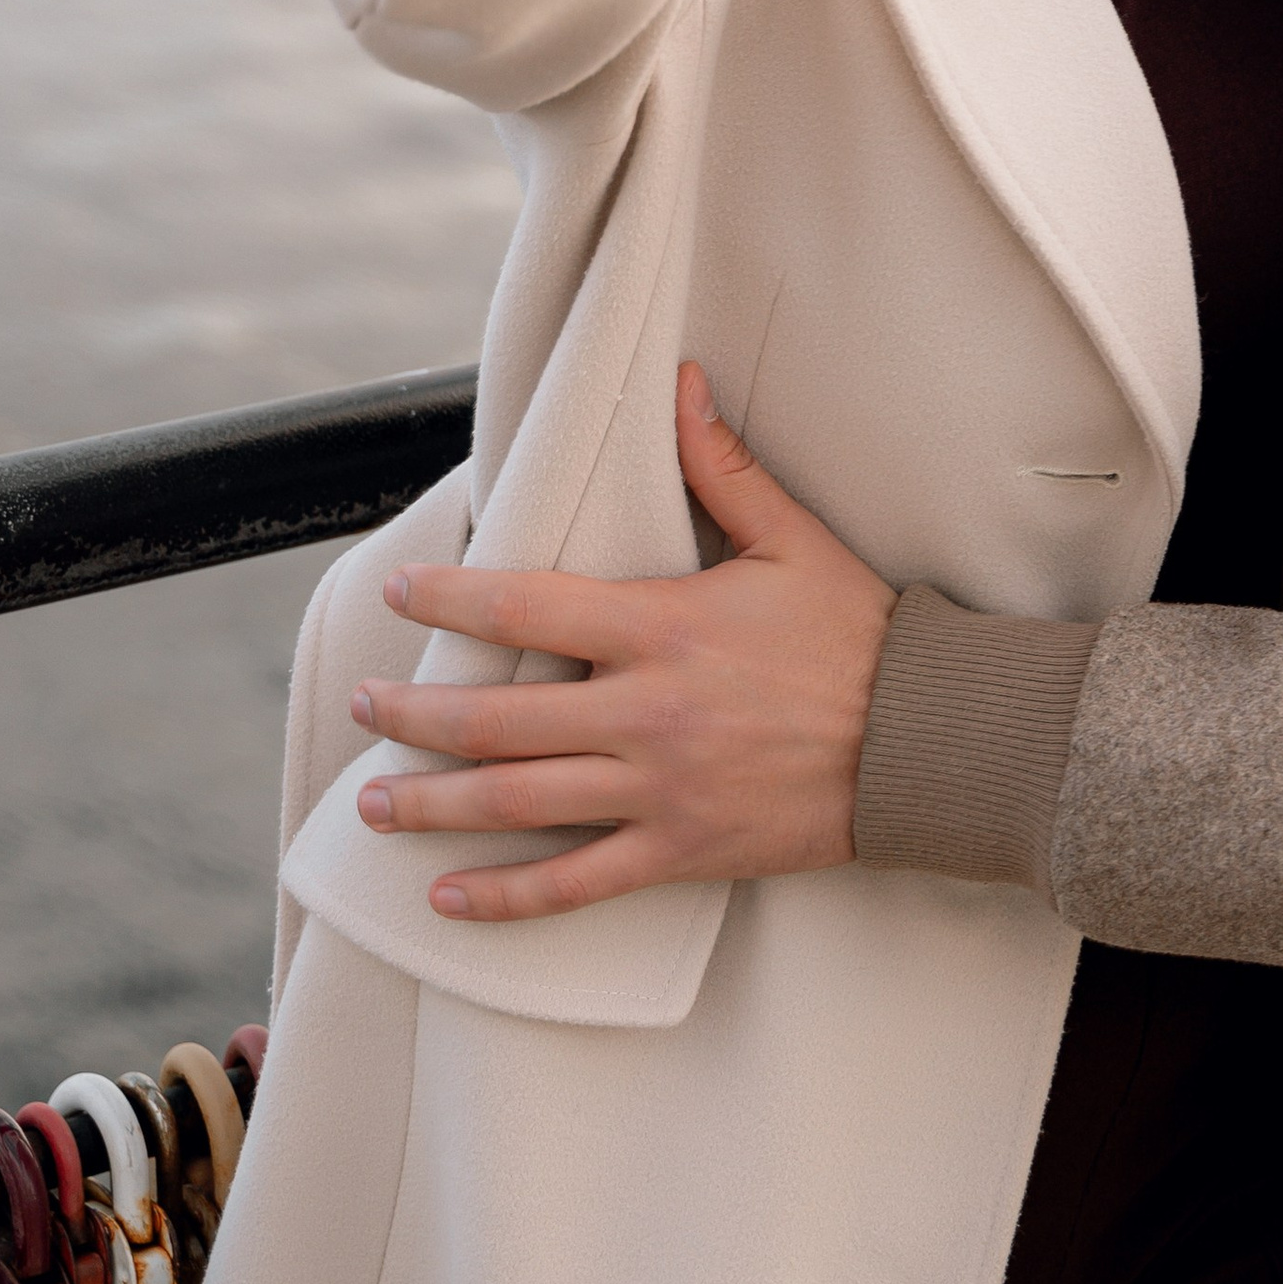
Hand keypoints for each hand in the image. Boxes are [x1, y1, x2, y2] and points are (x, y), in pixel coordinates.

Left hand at [351, 367, 896, 922]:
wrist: (920, 740)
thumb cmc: (857, 633)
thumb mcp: (792, 537)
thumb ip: (723, 468)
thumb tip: (683, 385)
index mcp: (663, 627)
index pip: (527, 609)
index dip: (451, 601)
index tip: (401, 592)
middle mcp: (644, 712)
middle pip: (497, 719)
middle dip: (413, 715)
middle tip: (362, 707)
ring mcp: (657, 789)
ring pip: (517, 803)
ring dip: (434, 804)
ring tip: (376, 802)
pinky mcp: (679, 851)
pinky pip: (575, 884)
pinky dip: (505, 897)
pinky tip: (450, 898)